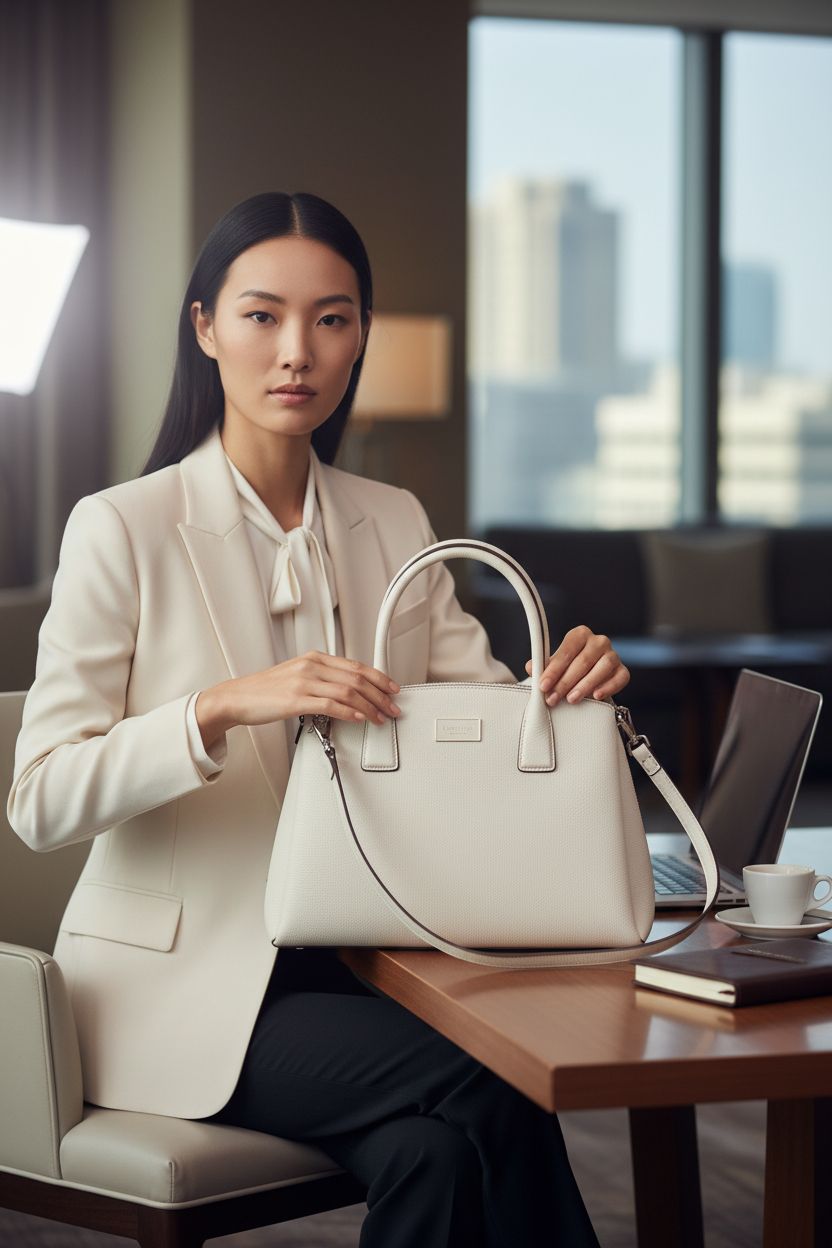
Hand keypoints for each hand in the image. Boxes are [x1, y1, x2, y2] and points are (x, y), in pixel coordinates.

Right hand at [196, 652, 400, 750]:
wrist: (238, 697)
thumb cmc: (266, 690)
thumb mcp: (297, 674)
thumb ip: (322, 677)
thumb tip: (349, 691)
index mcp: (314, 658)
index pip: (355, 666)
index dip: (379, 678)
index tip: (392, 689)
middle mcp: (311, 666)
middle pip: (356, 679)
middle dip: (380, 695)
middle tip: (393, 707)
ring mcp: (304, 682)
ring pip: (348, 692)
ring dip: (370, 707)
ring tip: (380, 717)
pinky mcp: (296, 700)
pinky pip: (330, 705)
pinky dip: (349, 712)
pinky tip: (360, 718)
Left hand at [524, 625, 628, 706]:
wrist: (588, 679)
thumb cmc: (570, 669)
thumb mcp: (555, 666)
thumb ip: (542, 665)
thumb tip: (532, 667)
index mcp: (580, 635)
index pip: (566, 651)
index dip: (554, 669)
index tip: (543, 685)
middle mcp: (598, 641)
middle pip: (583, 661)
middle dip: (565, 682)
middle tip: (553, 697)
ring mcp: (613, 655)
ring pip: (602, 667)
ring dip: (585, 685)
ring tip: (571, 698)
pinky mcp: (622, 670)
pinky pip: (620, 678)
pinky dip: (608, 687)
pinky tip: (596, 696)